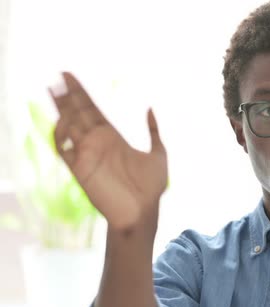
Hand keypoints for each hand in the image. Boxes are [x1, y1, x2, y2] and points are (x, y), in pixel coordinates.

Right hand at [50, 72, 167, 230]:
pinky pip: (64, 149)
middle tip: (59, 75)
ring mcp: (87, 155)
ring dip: (60, 109)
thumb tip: (149, 108)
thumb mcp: (159, 153)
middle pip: (77, 113)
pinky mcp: (80, 169)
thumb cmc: (151, 187)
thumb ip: (154, 131)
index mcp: (112, 137)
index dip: (80, 93)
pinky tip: (66, 120)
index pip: (91, 109)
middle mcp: (97, 143)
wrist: (143, 212)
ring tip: (55, 90)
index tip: (68, 76)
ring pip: (68, 127)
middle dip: (68, 95)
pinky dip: (60, 135)